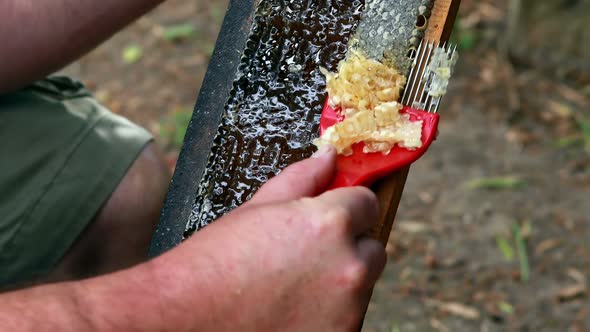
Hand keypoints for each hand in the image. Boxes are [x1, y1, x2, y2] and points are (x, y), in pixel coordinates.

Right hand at [170, 145, 386, 331]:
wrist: (186, 318)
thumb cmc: (215, 263)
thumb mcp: (258, 208)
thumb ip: (302, 178)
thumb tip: (327, 157)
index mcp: (329, 224)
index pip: (368, 203)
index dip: (348, 208)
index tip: (336, 216)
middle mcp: (348, 267)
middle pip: (372, 248)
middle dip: (349, 248)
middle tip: (309, 257)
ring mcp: (347, 309)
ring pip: (361, 285)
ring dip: (340, 283)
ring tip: (294, 287)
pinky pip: (349, 317)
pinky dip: (330, 314)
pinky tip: (293, 310)